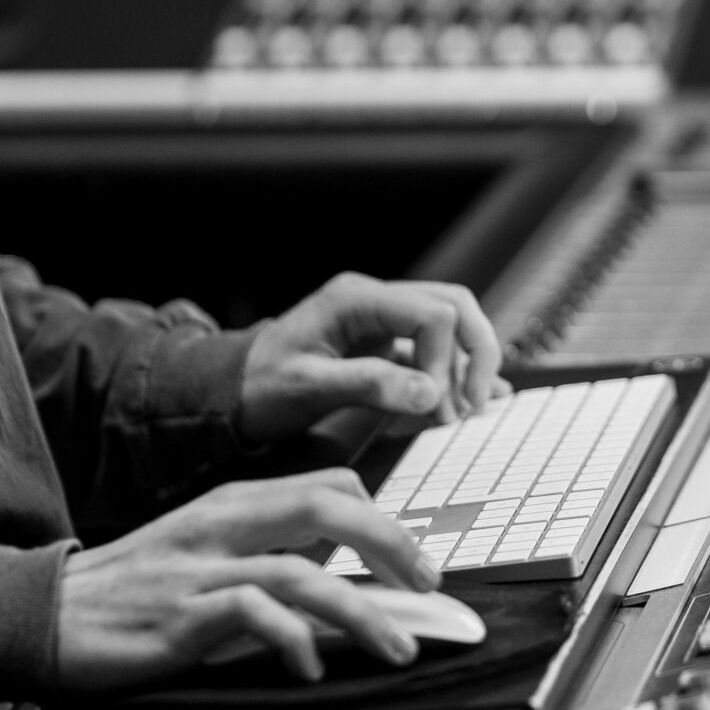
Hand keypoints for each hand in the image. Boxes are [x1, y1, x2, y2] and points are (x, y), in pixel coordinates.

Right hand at [53, 468, 433, 689]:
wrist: (47, 611)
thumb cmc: (133, 588)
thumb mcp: (205, 552)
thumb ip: (266, 552)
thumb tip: (341, 580)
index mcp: (236, 502)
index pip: (331, 485)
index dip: (385, 518)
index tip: (418, 562)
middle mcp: (225, 523)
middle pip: (329, 509)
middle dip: (392, 544)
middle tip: (431, 586)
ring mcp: (203, 566)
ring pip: (303, 570)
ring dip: (362, 610)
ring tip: (398, 644)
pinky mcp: (181, 613)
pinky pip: (253, 616)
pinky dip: (293, 641)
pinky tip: (312, 667)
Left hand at [238, 272, 505, 448]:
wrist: (231, 393)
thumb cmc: (260, 388)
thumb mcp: (307, 389)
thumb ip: (368, 385)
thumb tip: (431, 394)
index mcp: (356, 299)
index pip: (433, 314)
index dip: (447, 361)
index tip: (438, 409)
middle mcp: (374, 300)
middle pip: (453, 306)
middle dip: (474, 354)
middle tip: (473, 406)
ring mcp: (382, 319)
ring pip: (451, 322)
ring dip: (468, 364)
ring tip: (468, 411)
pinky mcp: (385, 342)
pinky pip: (434, 347)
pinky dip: (457, 369)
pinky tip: (479, 397)